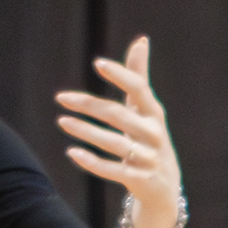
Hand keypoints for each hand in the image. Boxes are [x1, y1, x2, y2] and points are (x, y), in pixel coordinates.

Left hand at [58, 34, 181, 227]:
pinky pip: (114, 170)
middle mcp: (154, 135)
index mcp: (155, 114)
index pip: (140, 90)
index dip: (120, 76)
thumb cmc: (150, 139)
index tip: (98, 63)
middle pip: (119, 116)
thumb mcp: (147, 110)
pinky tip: (72, 152)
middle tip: (61, 97)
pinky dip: (92, 162)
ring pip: (115, 144)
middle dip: (89, 106)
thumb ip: (140, 76)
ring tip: (62, 121)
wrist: (165, 188)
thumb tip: (141, 40)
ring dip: (86, 132)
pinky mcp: (139, 180)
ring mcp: (148, 159)